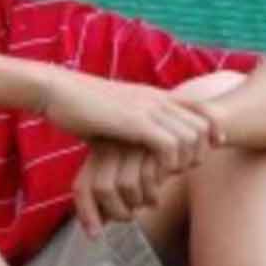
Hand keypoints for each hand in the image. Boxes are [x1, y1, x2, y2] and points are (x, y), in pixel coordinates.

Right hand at [39, 69, 220, 172]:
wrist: (57, 90)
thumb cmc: (80, 105)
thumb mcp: (115, 112)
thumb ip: (132, 122)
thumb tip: (136, 139)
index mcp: (155, 96)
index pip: (201, 111)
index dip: (209, 133)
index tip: (206, 151)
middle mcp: (157, 100)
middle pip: (202, 126)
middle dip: (200, 152)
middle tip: (183, 171)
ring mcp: (147, 109)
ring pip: (190, 136)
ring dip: (184, 160)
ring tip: (169, 175)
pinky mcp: (134, 122)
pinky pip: (168, 144)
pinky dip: (168, 163)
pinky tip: (156, 175)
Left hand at [72, 139, 168, 237]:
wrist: (180, 129)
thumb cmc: (152, 159)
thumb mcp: (127, 172)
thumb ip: (110, 196)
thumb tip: (94, 231)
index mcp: (98, 152)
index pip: (83, 186)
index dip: (86, 213)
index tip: (94, 235)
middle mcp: (112, 145)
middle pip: (102, 188)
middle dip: (117, 212)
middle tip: (130, 217)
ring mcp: (131, 143)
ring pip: (126, 185)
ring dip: (139, 202)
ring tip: (151, 201)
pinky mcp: (153, 143)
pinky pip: (149, 177)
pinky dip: (155, 193)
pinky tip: (161, 191)